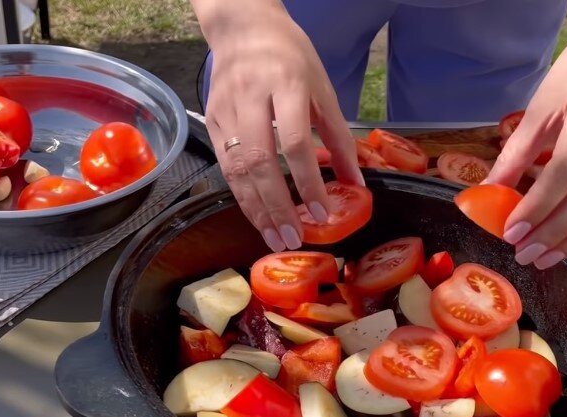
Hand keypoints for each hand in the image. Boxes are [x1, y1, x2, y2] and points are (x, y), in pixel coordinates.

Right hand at [201, 4, 362, 251]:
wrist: (242, 28)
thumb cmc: (290, 56)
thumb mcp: (322, 88)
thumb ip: (339, 136)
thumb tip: (355, 181)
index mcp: (285, 84)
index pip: (294, 142)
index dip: (308, 181)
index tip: (321, 211)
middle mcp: (250, 97)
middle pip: (260, 161)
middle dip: (278, 206)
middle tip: (294, 238)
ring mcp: (226, 110)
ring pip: (237, 170)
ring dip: (257, 210)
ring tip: (275, 238)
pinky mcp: (212, 121)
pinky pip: (226, 167)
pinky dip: (243, 196)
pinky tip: (258, 217)